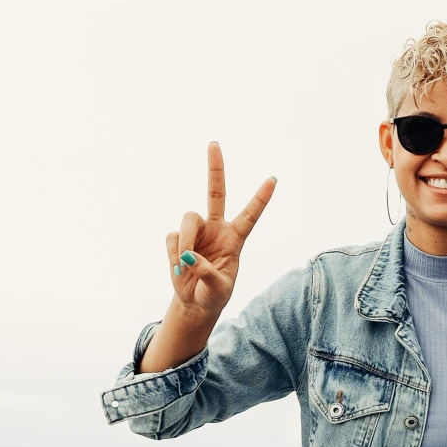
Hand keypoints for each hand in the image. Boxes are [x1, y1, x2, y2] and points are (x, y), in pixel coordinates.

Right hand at [165, 142, 275, 323]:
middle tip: (214, 143)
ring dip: (185, 241)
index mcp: (235, 238)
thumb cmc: (214, 294)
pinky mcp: (178, 240)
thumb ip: (208, 273)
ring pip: (188, 219)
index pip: (250, 215)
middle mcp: (216, 228)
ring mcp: (196, 232)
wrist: (194, 302)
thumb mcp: (219, 289)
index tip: (273, 179)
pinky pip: (173, 239)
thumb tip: (190, 257)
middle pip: (216, 192)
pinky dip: (174, 257)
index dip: (261, 198)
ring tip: (185, 265)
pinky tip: (179, 269)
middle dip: (215, 168)